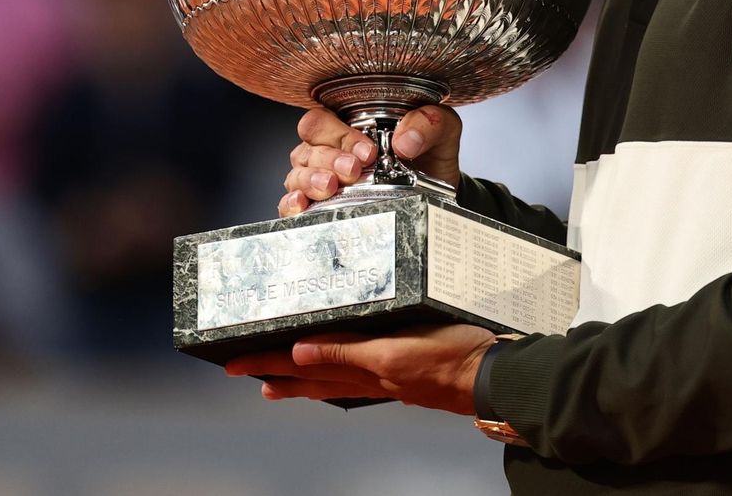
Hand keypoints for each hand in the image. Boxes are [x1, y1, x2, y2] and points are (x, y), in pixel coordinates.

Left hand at [223, 323, 495, 414]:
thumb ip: (348, 352)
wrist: (496, 374)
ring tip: (275, 380)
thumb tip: (299, 353)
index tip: (234, 362)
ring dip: (303, 376)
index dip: (270, 360)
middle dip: (276, 370)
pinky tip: (340, 373)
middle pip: (314, 374)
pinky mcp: (409, 367)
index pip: (306, 362)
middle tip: (240, 370)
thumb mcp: (395, 351)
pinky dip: (340, 373)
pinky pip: (360, 375)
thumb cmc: (452, 358)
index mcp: (365, 367)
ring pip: (334, 377)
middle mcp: (372, 373)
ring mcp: (390, 374)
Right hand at [279, 104, 463, 217]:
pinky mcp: (319, 207)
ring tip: (330, 188)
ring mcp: (321, 178)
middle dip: (328, 159)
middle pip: (308, 148)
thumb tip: (405, 141)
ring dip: (311, 181)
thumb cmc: (430, 155)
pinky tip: (302, 205)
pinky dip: (292, 203)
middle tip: (353, 171)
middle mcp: (329, 150)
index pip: (323, 121)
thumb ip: (429, 122)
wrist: (438, 195)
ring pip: (297, 174)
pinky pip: (291, 203)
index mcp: (350, 125)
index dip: (339, 135)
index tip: (368, 151)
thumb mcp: (440, 131)